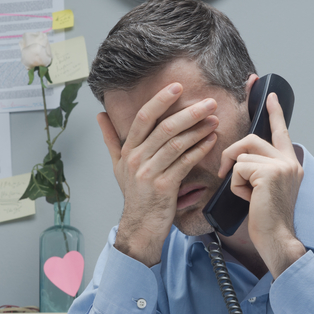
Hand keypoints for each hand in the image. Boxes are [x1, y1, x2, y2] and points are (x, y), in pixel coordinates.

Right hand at [98, 83, 218, 265]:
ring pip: (176, 144)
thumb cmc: (134, 195)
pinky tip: (211, 141)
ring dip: (198, 130)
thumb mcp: (118, 165)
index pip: (143, 117)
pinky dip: (199, 150)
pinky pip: (185, 162)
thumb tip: (100, 116)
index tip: (177, 87)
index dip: (160, 100)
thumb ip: (110, 139)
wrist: (140, 226)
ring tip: (214, 120)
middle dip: (189, 113)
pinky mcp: (164, 187)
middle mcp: (136, 159)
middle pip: (164, 128)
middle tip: (208, 103)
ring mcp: (149, 173)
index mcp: (128, 150)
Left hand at [218, 92, 305, 277]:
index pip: (280, 130)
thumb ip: (259, 170)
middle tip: (227, 174)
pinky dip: (236, 185)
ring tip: (246, 194)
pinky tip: (248, 199)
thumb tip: (239, 159)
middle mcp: (289, 160)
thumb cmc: (267, 219)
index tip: (268, 93)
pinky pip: (239, 168)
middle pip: (251, 139)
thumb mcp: (264, 189)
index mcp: (289, 163)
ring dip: (235, 175)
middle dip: (233, 154)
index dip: (274, 111)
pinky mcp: (270, 172)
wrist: (277, 237)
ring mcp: (282, 165)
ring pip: (242, 155)